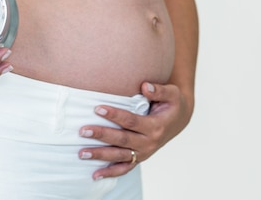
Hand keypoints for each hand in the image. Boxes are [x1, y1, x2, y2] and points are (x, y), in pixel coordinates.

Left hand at [78, 82, 192, 179]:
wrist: (179, 119)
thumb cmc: (172, 103)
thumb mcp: (172, 93)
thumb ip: (159, 90)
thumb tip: (144, 86)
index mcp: (155, 126)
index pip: (131, 121)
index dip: (114, 115)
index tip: (98, 108)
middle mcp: (149, 142)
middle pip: (122, 140)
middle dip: (102, 135)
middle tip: (83, 131)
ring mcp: (143, 152)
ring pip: (119, 156)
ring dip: (100, 155)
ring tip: (81, 153)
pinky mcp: (139, 158)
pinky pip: (124, 168)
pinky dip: (110, 173)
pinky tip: (95, 175)